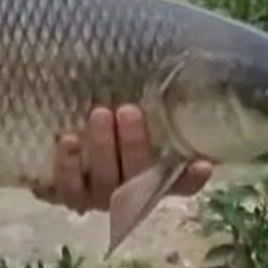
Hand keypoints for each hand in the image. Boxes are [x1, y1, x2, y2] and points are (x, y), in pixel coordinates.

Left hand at [35, 104, 213, 211]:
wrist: (65, 143)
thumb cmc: (109, 120)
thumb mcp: (130, 112)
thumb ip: (149, 105)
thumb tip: (171, 70)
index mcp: (157, 175)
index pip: (183, 183)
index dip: (193, 177)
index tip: (202, 164)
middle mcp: (132, 192)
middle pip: (140, 177)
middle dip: (134, 144)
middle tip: (128, 110)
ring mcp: (102, 197)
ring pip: (106, 181)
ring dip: (103, 148)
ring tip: (100, 114)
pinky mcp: (71, 196)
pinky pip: (70, 187)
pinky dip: (68, 165)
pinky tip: (69, 140)